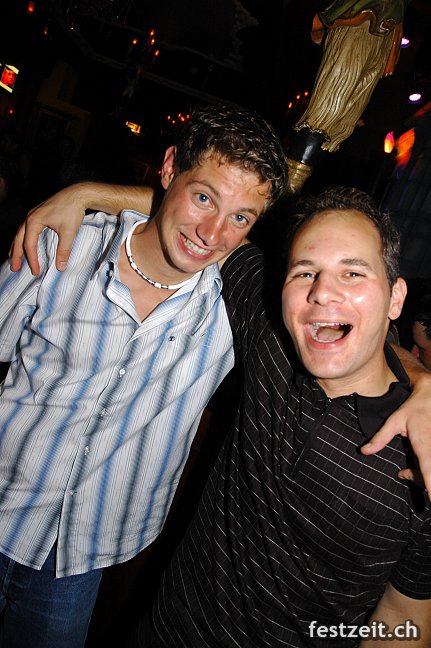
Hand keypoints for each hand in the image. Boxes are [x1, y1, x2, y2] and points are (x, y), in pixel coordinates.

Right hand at [10, 185, 88, 274]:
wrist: (78, 194)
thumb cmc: (72, 210)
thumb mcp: (68, 232)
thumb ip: (64, 250)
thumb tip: (61, 267)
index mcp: (34, 221)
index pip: (29, 245)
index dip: (31, 259)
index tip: (35, 271)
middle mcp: (30, 216)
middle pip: (19, 238)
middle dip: (16, 254)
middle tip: (14, 268)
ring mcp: (34, 213)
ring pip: (21, 232)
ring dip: (17, 245)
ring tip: (13, 256)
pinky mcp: (40, 213)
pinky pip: (27, 228)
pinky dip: (24, 237)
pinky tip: (25, 241)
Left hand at [361, 373, 430, 491]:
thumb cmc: (414, 409)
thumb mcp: (395, 421)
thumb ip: (380, 437)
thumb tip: (363, 451)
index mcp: (425, 446)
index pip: (429, 472)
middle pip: (430, 478)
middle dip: (422, 482)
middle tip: (405, 474)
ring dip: (424, 477)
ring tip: (408, 470)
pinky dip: (427, 471)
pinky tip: (420, 463)